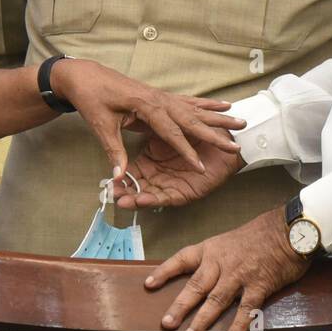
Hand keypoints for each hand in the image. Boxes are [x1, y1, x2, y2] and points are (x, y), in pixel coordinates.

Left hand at [50, 59, 244, 177]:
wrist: (85, 73)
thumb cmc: (92, 97)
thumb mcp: (100, 125)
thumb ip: (114, 151)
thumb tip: (119, 176)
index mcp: (146, 105)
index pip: (171, 132)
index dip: (186, 151)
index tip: (200, 167)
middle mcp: (159, 99)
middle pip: (192, 119)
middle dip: (215, 133)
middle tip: (235, 146)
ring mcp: (161, 95)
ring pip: (196, 109)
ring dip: (219, 116)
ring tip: (241, 121)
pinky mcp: (160, 95)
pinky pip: (189, 102)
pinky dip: (208, 104)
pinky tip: (224, 104)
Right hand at [111, 127, 244, 208]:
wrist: (226, 141)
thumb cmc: (195, 131)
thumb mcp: (165, 127)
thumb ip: (148, 132)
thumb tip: (127, 132)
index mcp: (151, 160)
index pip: (131, 173)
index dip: (119, 179)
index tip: (104, 182)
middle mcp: (159, 175)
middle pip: (138, 188)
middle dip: (124, 193)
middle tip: (110, 198)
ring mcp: (171, 185)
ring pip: (149, 196)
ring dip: (135, 200)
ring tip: (122, 203)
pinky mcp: (184, 193)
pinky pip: (167, 198)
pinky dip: (154, 200)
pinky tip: (142, 201)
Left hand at [143, 207, 309, 330]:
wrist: (287, 229)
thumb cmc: (258, 235)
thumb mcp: (228, 241)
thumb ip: (214, 259)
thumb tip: (199, 278)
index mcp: (211, 249)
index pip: (181, 259)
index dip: (164, 271)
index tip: (148, 284)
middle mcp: (221, 262)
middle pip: (196, 286)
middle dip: (179, 306)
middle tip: (166, 323)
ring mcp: (240, 275)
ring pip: (216, 300)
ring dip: (202, 320)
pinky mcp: (259, 285)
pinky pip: (246, 309)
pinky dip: (237, 325)